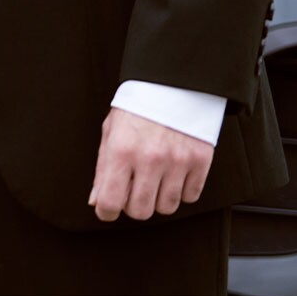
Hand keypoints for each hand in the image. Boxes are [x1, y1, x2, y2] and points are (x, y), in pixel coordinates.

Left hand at [88, 107, 212, 221]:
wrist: (172, 84)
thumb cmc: (138, 107)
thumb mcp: (111, 131)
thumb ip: (102, 168)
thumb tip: (96, 200)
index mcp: (121, 150)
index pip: (110, 202)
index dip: (106, 211)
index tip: (108, 208)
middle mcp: (149, 159)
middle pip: (140, 211)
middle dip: (133, 205)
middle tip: (133, 189)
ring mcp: (177, 161)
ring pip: (167, 207)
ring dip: (159, 198)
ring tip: (155, 178)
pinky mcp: (199, 161)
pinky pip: (191, 196)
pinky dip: (182, 190)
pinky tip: (174, 173)